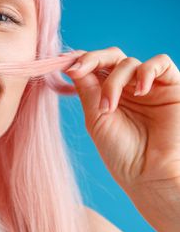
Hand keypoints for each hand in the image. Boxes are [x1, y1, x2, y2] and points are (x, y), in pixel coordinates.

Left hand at [64, 47, 179, 217]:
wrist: (149, 175)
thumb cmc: (121, 153)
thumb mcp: (96, 118)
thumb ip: (87, 91)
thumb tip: (73, 66)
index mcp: (107, 94)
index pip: (94, 67)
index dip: (79, 61)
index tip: (63, 67)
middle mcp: (128, 88)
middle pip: (111, 56)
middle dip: (92, 59)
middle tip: (77, 69)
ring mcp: (149, 86)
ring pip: (129, 62)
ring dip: (114, 81)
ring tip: (110, 107)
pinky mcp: (173, 87)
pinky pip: (161, 62)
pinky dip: (146, 71)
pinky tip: (140, 91)